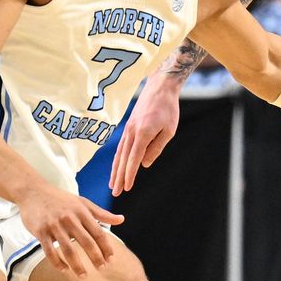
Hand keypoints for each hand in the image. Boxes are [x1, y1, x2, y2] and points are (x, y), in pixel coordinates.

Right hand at [19, 185, 124, 274]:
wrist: (33, 192)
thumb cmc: (61, 199)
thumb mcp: (83, 203)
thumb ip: (102, 213)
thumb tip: (122, 220)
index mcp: (82, 212)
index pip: (98, 233)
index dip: (106, 247)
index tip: (111, 259)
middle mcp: (70, 219)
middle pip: (86, 242)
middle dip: (96, 257)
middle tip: (102, 269)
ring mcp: (54, 226)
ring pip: (68, 249)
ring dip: (77, 265)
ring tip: (83, 275)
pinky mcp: (40, 231)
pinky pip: (50, 251)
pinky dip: (57, 262)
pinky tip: (64, 269)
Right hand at [108, 79, 181, 195]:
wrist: (160, 87)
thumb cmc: (168, 109)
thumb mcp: (168, 130)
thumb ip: (156, 148)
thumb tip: (144, 164)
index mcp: (143, 133)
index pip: (134, 159)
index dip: (130, 174)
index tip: (126, 188)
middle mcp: (132, 132)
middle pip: (123, 159)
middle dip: (119, 177)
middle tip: (115, 193)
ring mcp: (128, 129)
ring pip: (119, 154)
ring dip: (115, 170)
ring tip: (112, 184)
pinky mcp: (128, 127)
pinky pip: (120, 146)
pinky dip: (117, 158)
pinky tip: (116, 167)